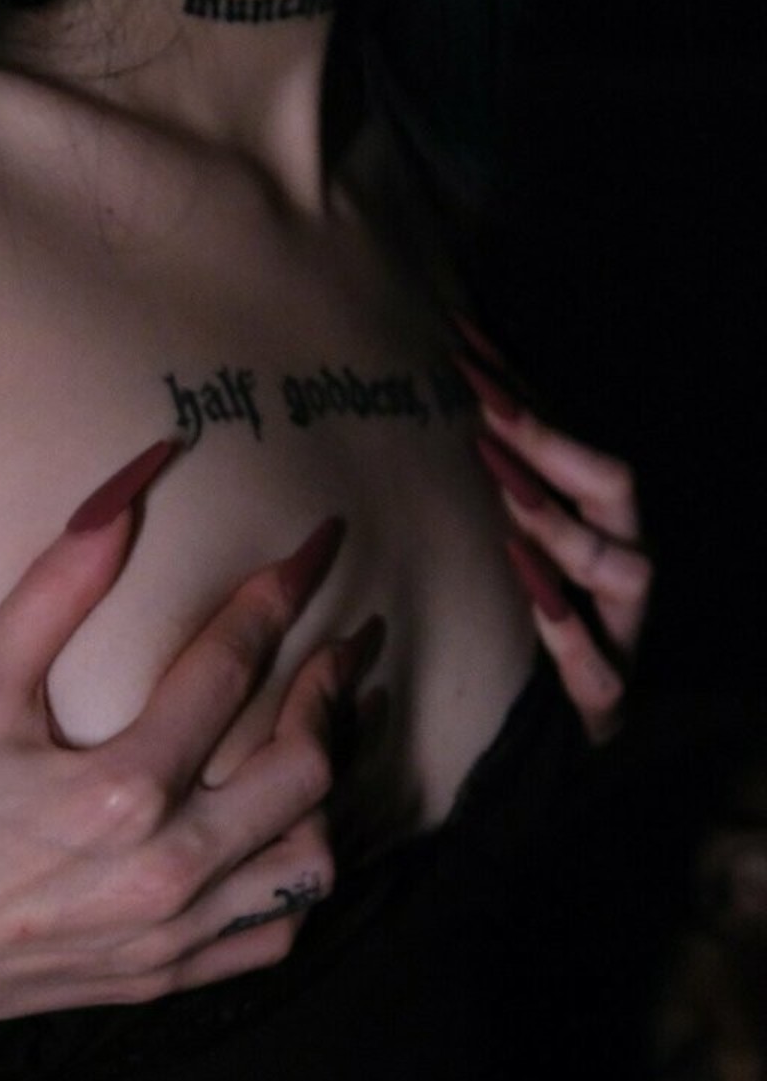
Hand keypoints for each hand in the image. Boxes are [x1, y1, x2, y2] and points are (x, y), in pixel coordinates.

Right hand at [0, 442, 370, 1038]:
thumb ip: (56, 588)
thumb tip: (129, 489)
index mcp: (121, 790)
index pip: (234, 667)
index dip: (283, 594)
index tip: (318, 548)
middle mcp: (165, 869)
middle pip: (307, 769)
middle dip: (335, 691)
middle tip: (343, 647)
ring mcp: (172, 934)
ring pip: (310, 862)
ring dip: (328, 792)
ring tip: (318, 738)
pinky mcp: (165, 977)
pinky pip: (274, 934)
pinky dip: (294, 880)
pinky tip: (280, 832)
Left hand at [454, 318, 652, 743]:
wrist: (567, 728)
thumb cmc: (538, 617)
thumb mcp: (518, 542)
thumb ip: (500, 480)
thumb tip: (455, 385)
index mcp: (599, 519)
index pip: (573, 440)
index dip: (526, 395)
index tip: (466, 351)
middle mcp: (624, 560)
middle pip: (614, 487)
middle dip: (552, 446)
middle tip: (487, 413)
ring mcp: (624, 627)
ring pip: (625, 570)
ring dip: (564, 532)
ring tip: (508, 502)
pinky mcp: (608, 693)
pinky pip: (600, 668)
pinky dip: (569, 636)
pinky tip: (537, 606)